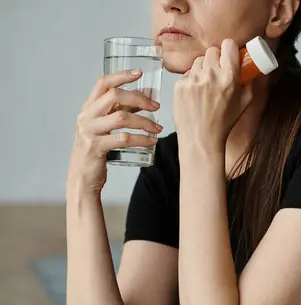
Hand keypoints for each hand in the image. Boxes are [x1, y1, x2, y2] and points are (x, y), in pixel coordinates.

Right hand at [68, 70, 162, 195]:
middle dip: (139, 98)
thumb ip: (122, 111)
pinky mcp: (96, 147)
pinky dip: (142, 139)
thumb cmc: (98, 149)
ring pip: (122, 117)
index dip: (121, 75)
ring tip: (158, 128)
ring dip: (144, 121)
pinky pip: (124, 139)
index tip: (140, 72)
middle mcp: (87, 116)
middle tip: (157, 106)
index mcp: (88, 107)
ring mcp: (90, 131)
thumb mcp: (106, 126)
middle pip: (114, 96)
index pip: (103, 82)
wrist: (82, 177)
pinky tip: (152, 141)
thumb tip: (146, 98)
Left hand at [174, 39, 252, 158]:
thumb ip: (251, 83)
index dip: (229, 49)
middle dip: (216, 59)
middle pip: (212, 51)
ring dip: (203, 68)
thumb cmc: (223, 124)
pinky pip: (187, 73)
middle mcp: (210, 75)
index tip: (229, 54)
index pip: (228, 45)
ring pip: (198, 61)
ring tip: (206, 85)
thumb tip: (254, 70)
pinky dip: (192, 80)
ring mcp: (193, 79)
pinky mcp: (180, 85)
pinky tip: (196, 94)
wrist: (201, 139)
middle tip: (218, 71)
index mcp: (229, 77)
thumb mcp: (244, 104)